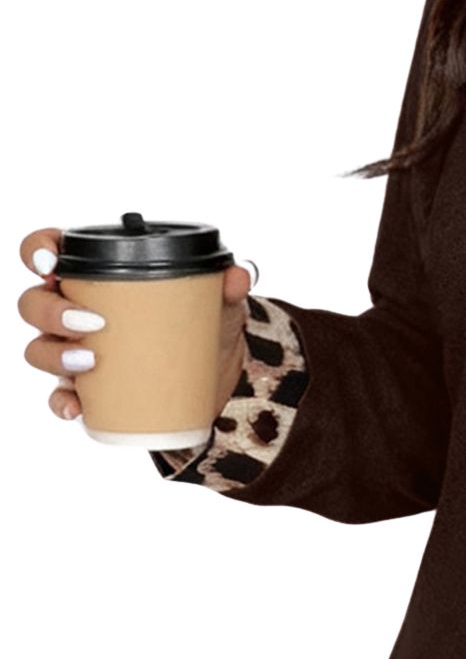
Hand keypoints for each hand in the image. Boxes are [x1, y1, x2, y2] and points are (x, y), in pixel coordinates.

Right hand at [17, 226, 256, 423]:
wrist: (216, 378)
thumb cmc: (203, 326)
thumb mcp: (217, 304)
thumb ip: (227, 285)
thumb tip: (239, 275)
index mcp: (93, 279)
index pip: (47, 254)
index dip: (37, 252)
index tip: (51, 263)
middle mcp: (73, 312)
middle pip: (33, 304)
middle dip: (50, 311)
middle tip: (91, 322)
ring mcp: (75, 352)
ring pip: (39, 349)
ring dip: (54, 355)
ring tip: (90, 361)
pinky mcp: (88, 390)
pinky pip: (59, 397)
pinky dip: (62, 402)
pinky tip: (76, 406)